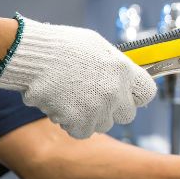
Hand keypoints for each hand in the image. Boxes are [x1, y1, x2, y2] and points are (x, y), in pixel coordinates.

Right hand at [0, 15, 155, 137]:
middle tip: (94, 99)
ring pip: (103, 125)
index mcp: (123, 70)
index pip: (147, 93)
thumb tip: (123, 77)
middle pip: (127, 115)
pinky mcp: (79, 121)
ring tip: (72, 98)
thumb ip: (115, 65)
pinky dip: (72, 124)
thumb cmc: (61, 46)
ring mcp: (98, 108)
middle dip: (113, 109)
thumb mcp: (97, 47)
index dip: (135, 96)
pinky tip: (62, 106)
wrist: (32, 55)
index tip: (126, 95)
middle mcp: (115, 91)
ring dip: (91, 117)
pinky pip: (82, 132)